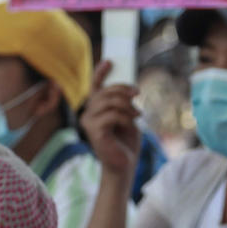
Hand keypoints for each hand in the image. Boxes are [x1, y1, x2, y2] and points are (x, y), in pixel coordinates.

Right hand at [81, 61, 140, 178]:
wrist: (124, 166)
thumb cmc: (126, 143)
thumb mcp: (128, 118)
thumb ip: (124, 104)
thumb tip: (129, 90)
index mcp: (96, 109)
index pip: (95, 87)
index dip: (100, 72)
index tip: (110, 61)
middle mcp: (88, 114)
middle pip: (104, 92)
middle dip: (123, 89)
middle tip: (137, 93)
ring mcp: (89, 122)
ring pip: (108, 102)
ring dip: (127, 106)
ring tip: (138, 114)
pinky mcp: (94, 132)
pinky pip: (112, 115)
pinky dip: (126, 118)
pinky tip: (133, 123)